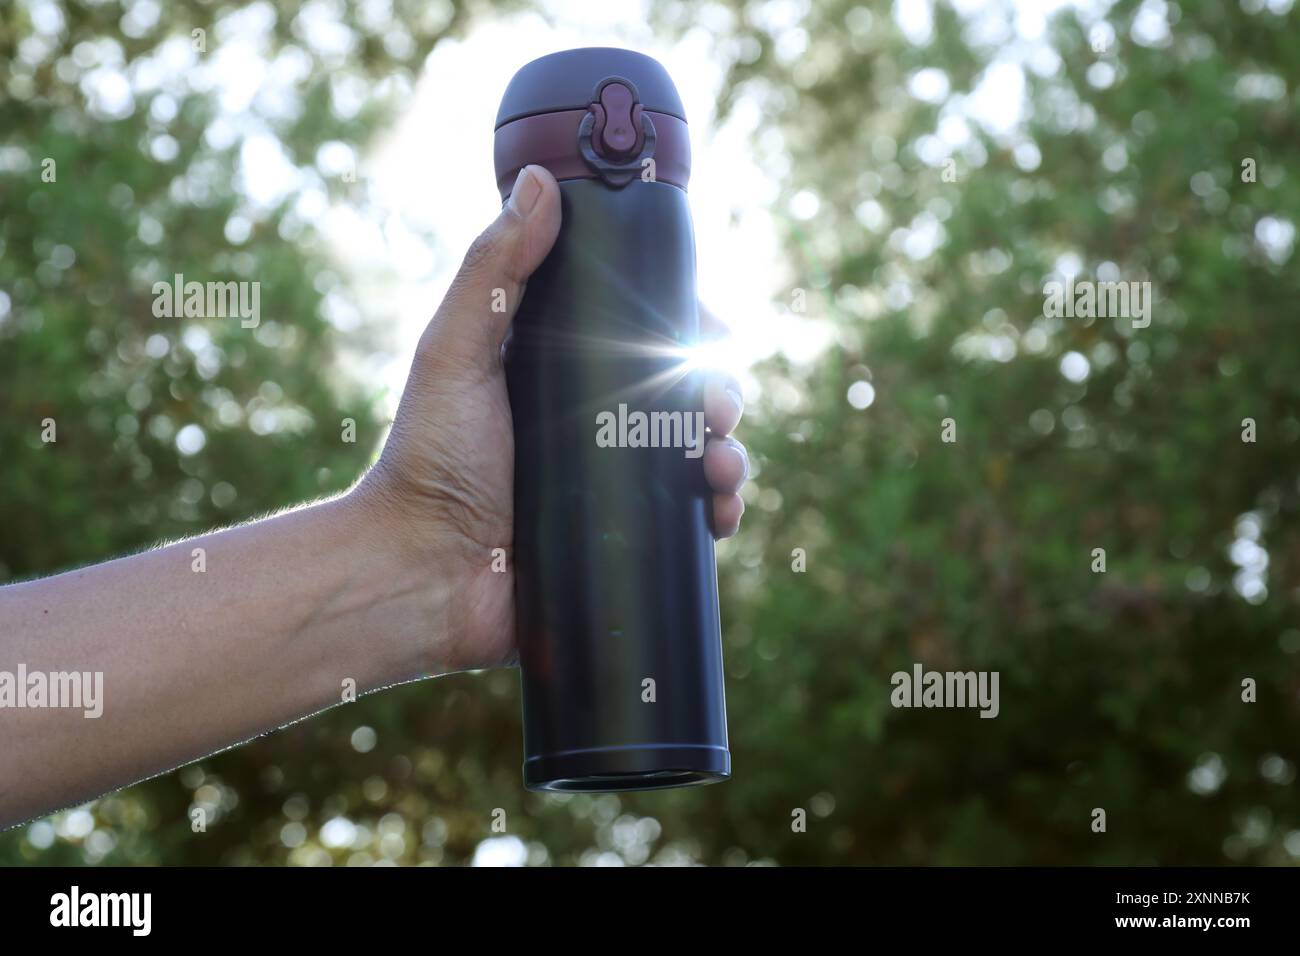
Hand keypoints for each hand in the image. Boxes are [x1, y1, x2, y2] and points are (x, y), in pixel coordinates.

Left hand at [357, 165, 749, 673]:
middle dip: (720, 393)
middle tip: (717, 406)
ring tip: (721, 461)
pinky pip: (692, 520)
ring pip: (699, 453)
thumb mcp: (457, 352)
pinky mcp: (626, 539)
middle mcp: (594, 425)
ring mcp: (613, 484)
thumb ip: (494, 268)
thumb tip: (540, 180)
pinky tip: (722, 511)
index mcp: (562, 375)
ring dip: (730, 450)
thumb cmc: (428, 461)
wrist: (421, 573)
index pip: (642, 334)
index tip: (712, 325)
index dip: (687, 326)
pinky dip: (721, 509)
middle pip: (684, 393)